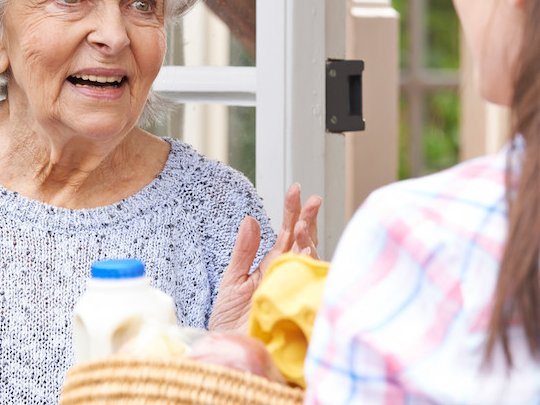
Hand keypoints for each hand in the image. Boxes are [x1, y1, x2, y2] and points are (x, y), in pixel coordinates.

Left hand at [209, 183, 321, 331]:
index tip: (295, 189)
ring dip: (307, 241)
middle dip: (308, 220)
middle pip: (304, 241)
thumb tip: (251, 218)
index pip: (287, 233)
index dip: (292, 211)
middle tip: (311, 199)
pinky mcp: (299, 307)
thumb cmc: (230, 322)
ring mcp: (295, 289)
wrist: (228, 350)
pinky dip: (310, 268)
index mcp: (273, 264)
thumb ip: (243, 251)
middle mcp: (289, 274)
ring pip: (310, 260)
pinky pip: (311, 284)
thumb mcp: (232, 281)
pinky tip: (306, 254)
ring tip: (301, 226)